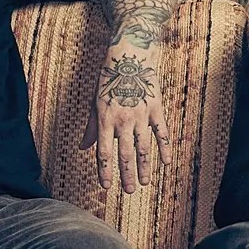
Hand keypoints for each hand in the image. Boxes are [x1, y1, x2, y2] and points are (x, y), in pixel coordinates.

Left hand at [88, 45, 163, 190]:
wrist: (129, 57)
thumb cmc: (108, 80)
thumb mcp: (95, 103)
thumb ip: (91, 128)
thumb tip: (82, 147)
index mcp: (105, 120)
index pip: (104, 152)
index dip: (105, 171)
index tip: (106, 186)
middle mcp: (123, 120)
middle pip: (125, 154)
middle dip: (126, 174)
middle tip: (129, 191)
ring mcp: (141, 115)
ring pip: (143, 147)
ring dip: (144, 167)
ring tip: (144, 182)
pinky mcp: (156, 109)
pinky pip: (161, 133)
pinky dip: (164, 148)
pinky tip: (165, 162)